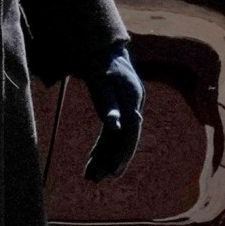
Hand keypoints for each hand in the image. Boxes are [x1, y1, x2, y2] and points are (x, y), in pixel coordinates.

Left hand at [83, 47, 143, 182]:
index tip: (112, 172)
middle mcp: (134, 105)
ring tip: (90, 177)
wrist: (102, 46)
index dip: (122, 152)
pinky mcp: (118, 111)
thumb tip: (115, 126)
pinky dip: (102, 147)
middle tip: (95, 179)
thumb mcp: (100, 79)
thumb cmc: (99, 60)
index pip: (131, 132)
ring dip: (105, 157)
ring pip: (118, 138)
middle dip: (111, 160)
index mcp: (133, 97)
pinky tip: (93, 162)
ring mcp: (127, 109)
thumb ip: (108, 102)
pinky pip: (112, 133)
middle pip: (126, 139)